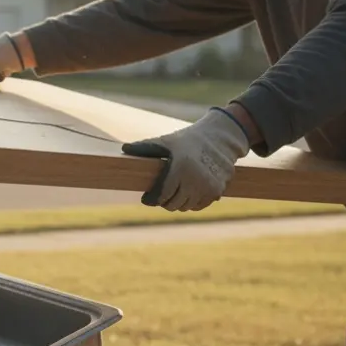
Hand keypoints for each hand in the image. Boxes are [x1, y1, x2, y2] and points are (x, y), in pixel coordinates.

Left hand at [121, 107, 251, 210]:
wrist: (221, 138)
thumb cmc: (188, 140)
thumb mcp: (167, 141)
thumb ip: (146, 147)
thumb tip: (124, 149)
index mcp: (180, 168)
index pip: (161, 195)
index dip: (151, 199)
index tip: (146, 198)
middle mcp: (195, 180)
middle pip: (172, 205)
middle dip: (164, 201)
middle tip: (161, 194)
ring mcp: (208, 187)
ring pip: (185, 207)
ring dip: (178, 202)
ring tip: (175, 191)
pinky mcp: (217, 191)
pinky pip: (198, 206)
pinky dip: (191, 202)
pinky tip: (188, 192)